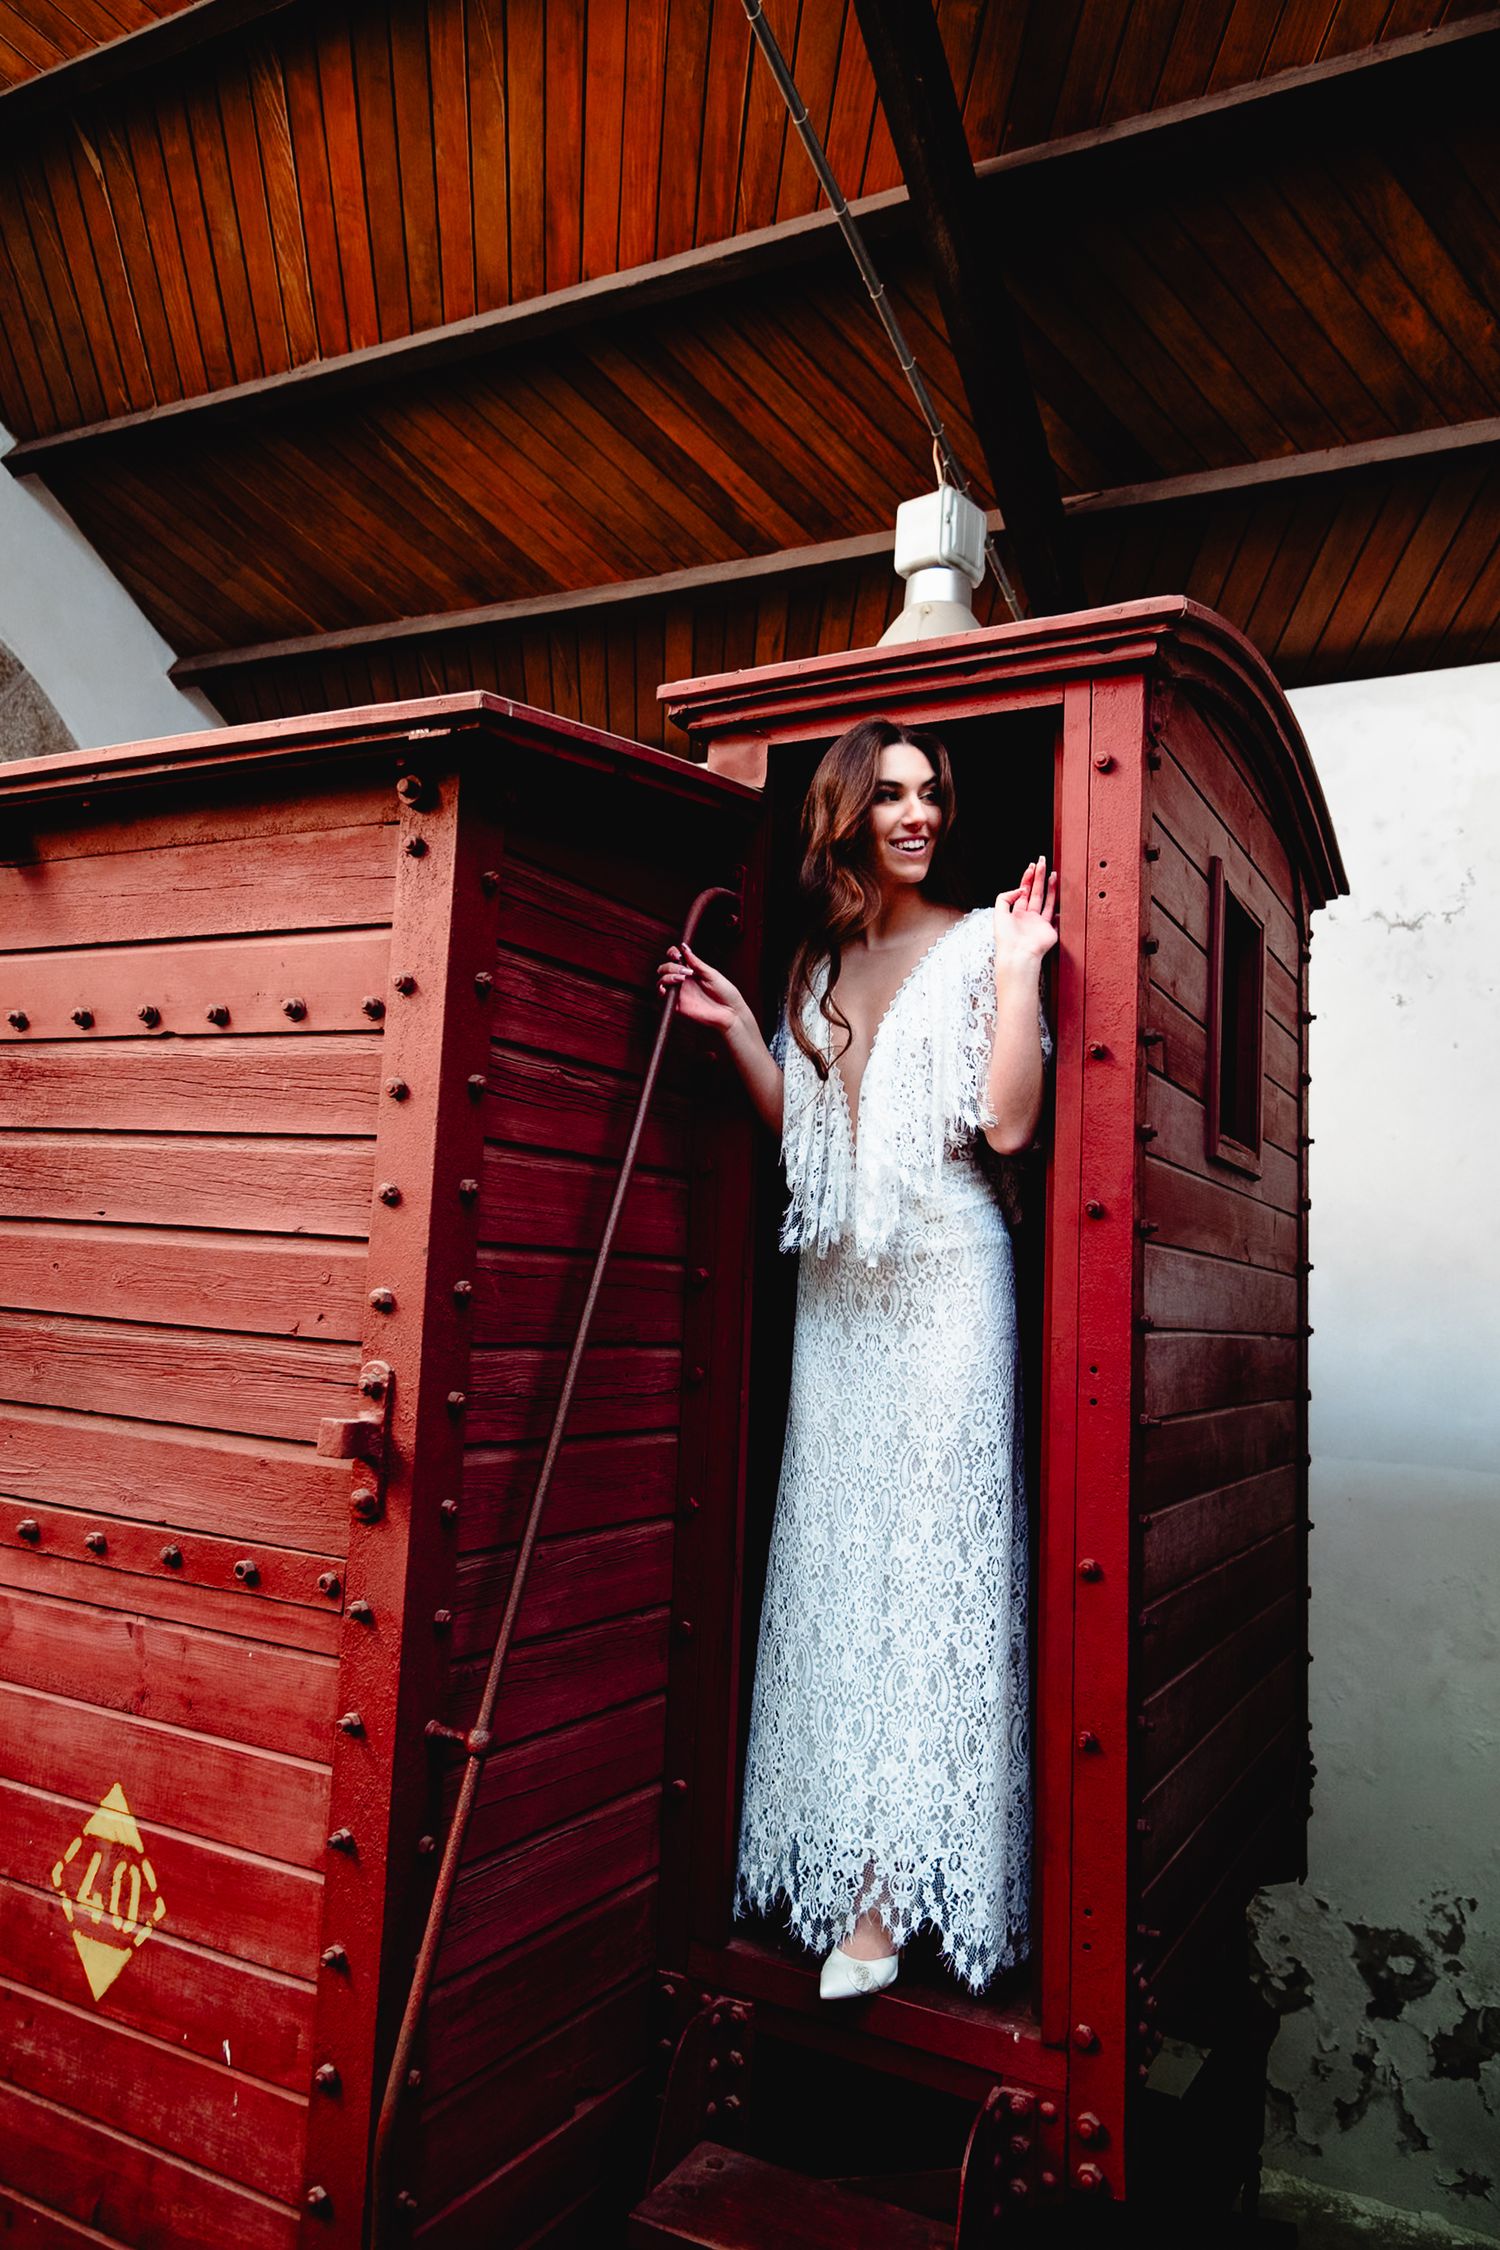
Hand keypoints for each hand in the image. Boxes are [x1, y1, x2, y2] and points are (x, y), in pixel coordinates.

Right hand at [656, 941, 745, 1032]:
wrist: (730, 1012)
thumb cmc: (725, 992)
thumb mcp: (711, 973)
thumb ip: (696, 962)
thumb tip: (684, 947)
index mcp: (691, 971)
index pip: (675, 958)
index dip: (672, 953)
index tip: (676, 954)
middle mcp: (684, 980)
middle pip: (665, 968)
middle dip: (670, 966)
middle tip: (684, 972)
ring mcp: (680, 992)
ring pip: (662, 981)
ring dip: (667, 977)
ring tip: (681, 979)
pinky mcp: (678, 1005)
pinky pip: (663, 998)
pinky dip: (660, 991)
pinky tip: (665, 989)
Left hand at [994, 856, 1058, 972]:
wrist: (1018, 954)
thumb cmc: (1006, 938)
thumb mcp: (999, 912)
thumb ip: (1005, 897)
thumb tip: (1020, 889)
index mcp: (1016, 913)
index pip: (1023, 892)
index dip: (1027, 879)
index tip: (1032, 866)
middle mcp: (1028, 917)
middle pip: (1035, 893)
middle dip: (1039, 877)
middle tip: (1043, 862)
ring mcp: (1040, 924)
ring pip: (1047, 901)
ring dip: (1050, 887)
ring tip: (1053, 873)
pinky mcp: (1050, 931)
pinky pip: (1055, 916)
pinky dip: (1058, 907)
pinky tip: (1062, 896)